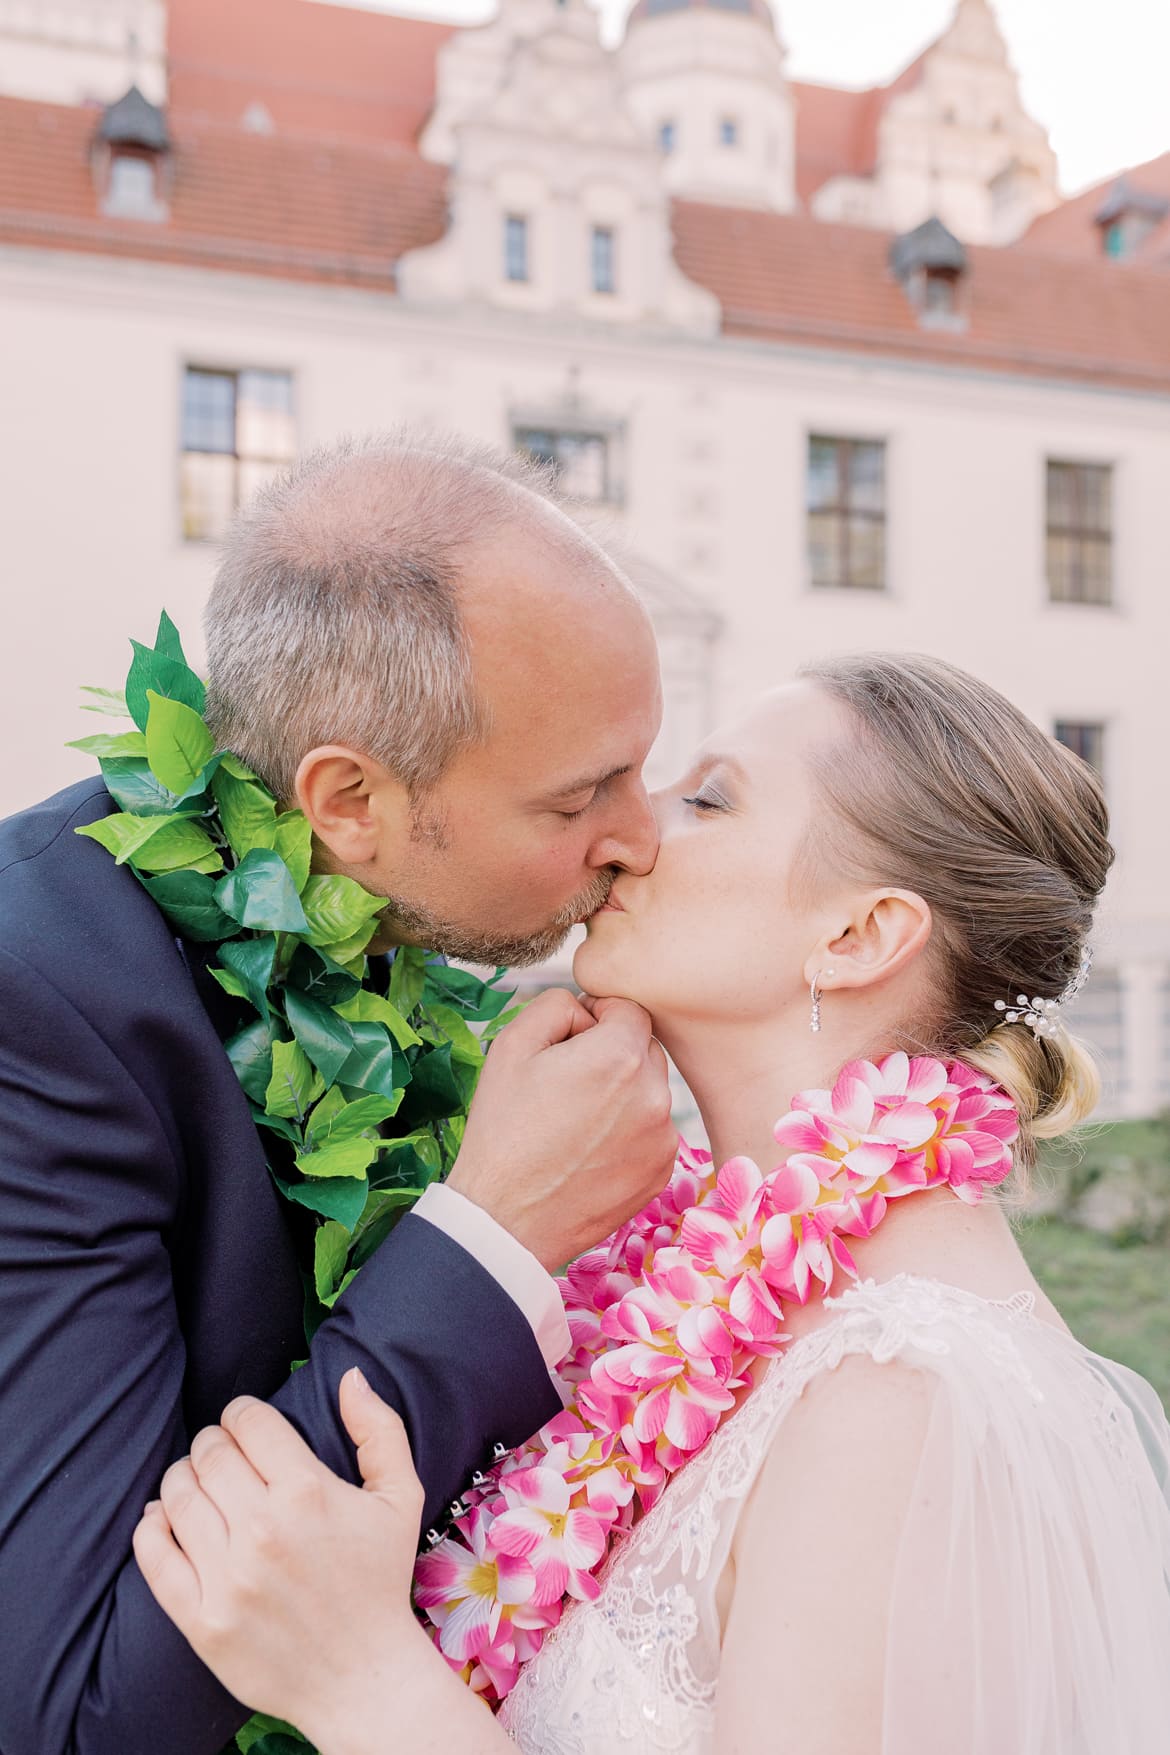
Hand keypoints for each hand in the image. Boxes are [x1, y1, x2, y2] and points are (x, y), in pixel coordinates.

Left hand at [132, 1371, 430, 1742]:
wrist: (363, 1677)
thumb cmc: (380, 1580)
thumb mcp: (400, 1497)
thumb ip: (380, 1429)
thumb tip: (350, 1376)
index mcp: (308, 1492)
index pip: (248, 1420)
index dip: (243, 1413)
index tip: (246, 1426)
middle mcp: (263, 1530)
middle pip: (208, 1452)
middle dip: (213, 1443)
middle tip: (223, 1457)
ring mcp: (228, 1577)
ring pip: (176, 1494)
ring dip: (182, 1479)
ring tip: (199, 1486)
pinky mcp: (201, 1619)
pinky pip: (152, 1555)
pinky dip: (151, 1527)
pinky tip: (164, 1520)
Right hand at [447, 989, 676, 1270]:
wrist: (505, 1218)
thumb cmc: (502, 1129)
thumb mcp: (512, 1045)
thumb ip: (558, 1003)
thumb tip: (589, 1009)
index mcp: (620, 1056)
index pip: (629, 1009)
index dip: (596, 1017)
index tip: (569, 1043)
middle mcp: (654, 1095)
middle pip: (644, 1049)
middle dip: (612, 1054)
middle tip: (566, 1085)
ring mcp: (662, 1138)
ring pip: (650, 1091)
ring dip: (623, 1093)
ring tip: (576, 1122)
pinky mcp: (661, 1171)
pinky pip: (653, 1131)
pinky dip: (629, 1132)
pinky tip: (590, 1149)